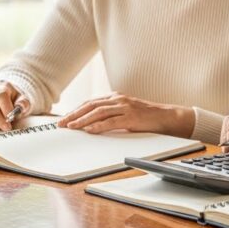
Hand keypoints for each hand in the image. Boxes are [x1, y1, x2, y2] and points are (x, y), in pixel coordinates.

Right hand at [0, 81, 30, 131]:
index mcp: (2, 86)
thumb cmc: (16, 100)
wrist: (9, 99)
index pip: (1, 95)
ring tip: (0, 128)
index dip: (6, 108)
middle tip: (7, 128)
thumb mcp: (24, 100)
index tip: (12, 119)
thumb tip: (20, 108)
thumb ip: (23, 103)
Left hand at [57, 93, 194, 137]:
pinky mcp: (131, 117)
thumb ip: (111, 115)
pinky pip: (111, 121)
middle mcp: (118, 99)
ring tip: (71, 127)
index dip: (76, 110)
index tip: (64, 119)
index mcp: (115, 97)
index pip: (90, 102)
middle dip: (74, 115)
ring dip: (82, 120)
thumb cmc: (146, 117)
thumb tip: (92, 124)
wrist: (167, 117)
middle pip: (90, 105)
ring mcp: (125, 107)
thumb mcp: (125, 112)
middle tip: (61, 124)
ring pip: (98, 112)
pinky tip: (89, 130)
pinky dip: (98, 126)